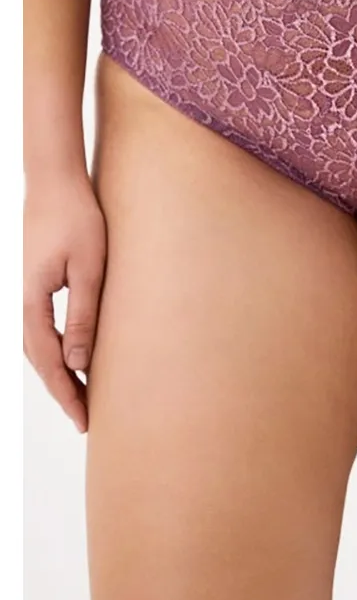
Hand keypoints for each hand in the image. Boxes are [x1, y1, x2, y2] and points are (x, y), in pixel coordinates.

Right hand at [23, 172, 106, 431]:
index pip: (49, 361)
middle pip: (40, 358)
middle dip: (61, 390)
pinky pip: (43, 325)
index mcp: (34, 301)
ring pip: (39, 344)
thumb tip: (78, 364)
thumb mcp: (89, 268)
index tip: (84, 419)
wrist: (55, 180)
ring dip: (57, 371)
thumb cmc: (77, 218)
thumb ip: (83, 315)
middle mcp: (25, 300)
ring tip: (80, 395)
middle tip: (85, 419)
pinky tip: (73, 353)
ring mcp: (29, 290)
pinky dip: (56, 347)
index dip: (66, 392)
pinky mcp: (38, 280)